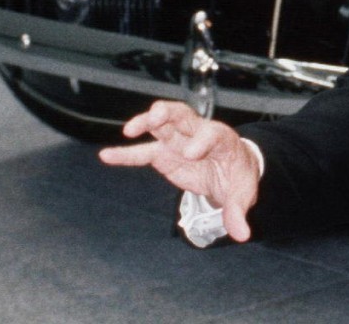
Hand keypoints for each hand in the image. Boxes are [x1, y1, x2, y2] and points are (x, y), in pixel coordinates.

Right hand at [99, 100, 260, 241]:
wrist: (231, 171)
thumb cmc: (237, 176)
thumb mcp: (242, 193)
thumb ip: (237, 211)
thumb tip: (241, 235)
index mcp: (221, 139)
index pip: (212, 134)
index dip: (202, 140)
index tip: (192, 153)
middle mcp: (198, 133)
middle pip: (182, 114)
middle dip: (168, 113)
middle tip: (156, 117)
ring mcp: (179, 141)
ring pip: (160, 124)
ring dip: (145, 122)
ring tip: (130, 130)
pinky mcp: (164, 153)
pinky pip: (142, 152)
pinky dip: (125, 153)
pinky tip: (106, 155)